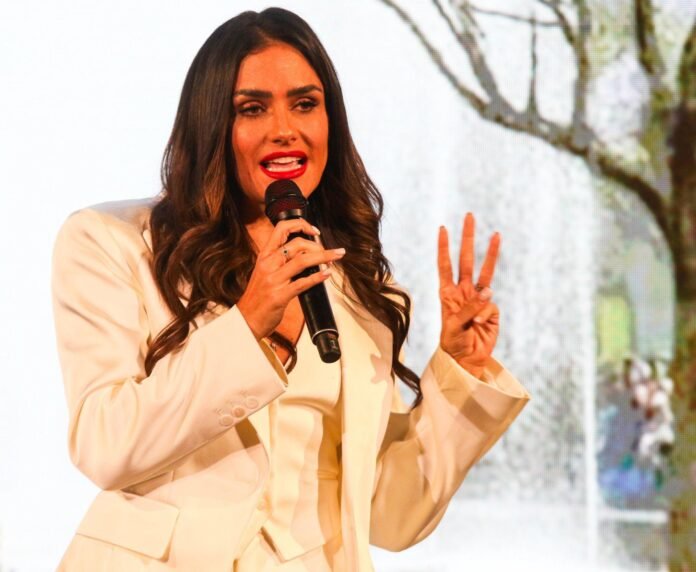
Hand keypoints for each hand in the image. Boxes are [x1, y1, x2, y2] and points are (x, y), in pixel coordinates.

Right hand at [237, 219, 345, 339]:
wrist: (246, 319)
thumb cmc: (258, 297)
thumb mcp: (265, 272)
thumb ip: (281, 261)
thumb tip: (306, 254)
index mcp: (265, 256)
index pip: (281, 229)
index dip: (300, 225)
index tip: (314, 231)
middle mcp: (268, 264)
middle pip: (297, 244)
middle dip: (318, 246)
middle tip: (330, 252)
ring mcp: (274, 280)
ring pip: (303, 261)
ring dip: (324, 256)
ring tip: (336, 256)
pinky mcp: (280, 295)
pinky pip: (302, 283)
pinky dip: (317, 277)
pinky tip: (327, 275)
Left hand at [437, 212, 499, 377]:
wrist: (466, 360)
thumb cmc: (453, 344)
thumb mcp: (454, 327)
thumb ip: (468, 309)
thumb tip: (488, 292)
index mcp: (447, 294)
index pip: (445, 266)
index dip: (444, 248)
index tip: (443, 229)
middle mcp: (463, 292)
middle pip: (466, 260)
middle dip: (467, 239)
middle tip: (469, 217)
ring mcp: (478, 299)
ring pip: (485, 272)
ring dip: (490, 253)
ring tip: (496, 234)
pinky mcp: (491, 310)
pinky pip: (490, 306)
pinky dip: (484, 315)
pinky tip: (479, 327)